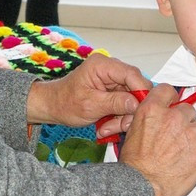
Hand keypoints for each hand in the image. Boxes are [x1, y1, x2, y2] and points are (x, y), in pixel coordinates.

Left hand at [26, 54, 150, 127]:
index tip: (142, 111)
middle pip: (134, 88)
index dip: (141, 92)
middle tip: (121, 127)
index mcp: (102, 65)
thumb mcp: (90, 105)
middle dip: (129, 110)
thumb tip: (137, 104)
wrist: (53, 106)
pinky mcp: (113, 91)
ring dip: (122, 117)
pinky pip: (124, 104)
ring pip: (131, 99)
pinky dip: (118, 118)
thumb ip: (115, 103)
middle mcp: (110, 69)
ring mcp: (112, 80)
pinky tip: (106, 127)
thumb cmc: (65, 103)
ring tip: (107, 130)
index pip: (132, 74)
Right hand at [117, 85, 195, 195]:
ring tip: (189, 149)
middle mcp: (174, 118)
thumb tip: (155, 117)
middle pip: (189, 110)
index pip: (168, 90)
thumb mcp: (132, 132)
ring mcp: (192, 134)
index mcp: (153, 110)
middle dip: (185, 122)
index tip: (173, 107)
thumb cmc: (135, 166)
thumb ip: (146, 119)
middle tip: (178, 137)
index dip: (172, 100)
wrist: (142, 187)